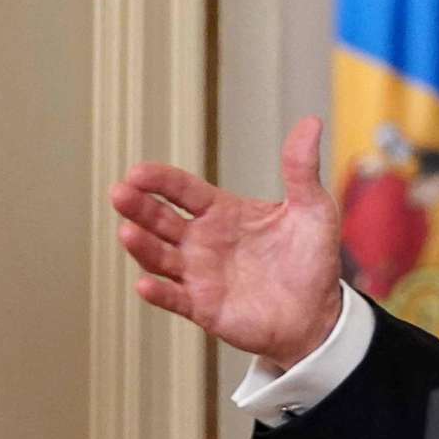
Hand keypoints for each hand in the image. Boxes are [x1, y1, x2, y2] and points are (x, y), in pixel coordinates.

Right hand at [110, 118, 346, 370]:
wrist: (319, 315)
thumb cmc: (312, 261)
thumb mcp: (312, 209)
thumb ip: (301, 169)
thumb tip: (311, 123)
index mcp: (223, 212)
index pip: (182, 190)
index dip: (160, 180)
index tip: (138, 172)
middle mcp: (203, 241)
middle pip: (160, 219)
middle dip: (138, 206)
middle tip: (120, 193)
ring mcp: (199, 275)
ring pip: (160, 257)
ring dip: (142, 246)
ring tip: (127, 232)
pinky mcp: (204, 308)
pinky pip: (175, 299)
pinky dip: (159, 293)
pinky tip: (146, 284)